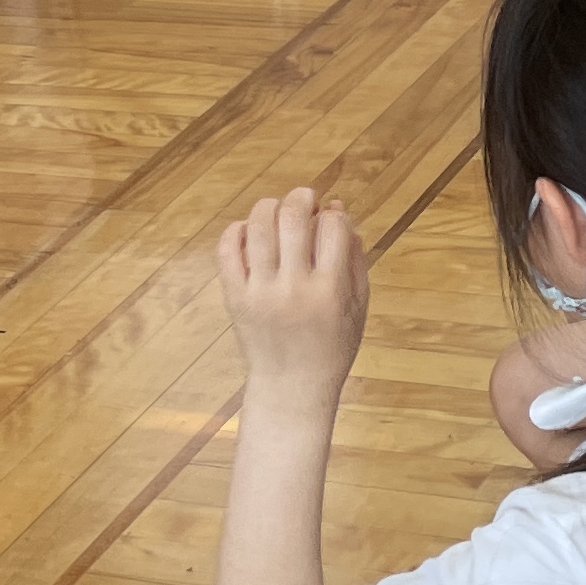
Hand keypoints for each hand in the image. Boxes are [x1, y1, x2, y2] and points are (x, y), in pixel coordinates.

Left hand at [218, 188, 367, 410]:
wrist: (292, 387)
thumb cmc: (332, 347)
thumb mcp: (358, 307)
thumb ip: (354, 259)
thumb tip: (338, 211)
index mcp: (330, 290)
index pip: (332, 227)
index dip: (333, 214)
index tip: (331, 218)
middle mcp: (294, 288)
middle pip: (293, 219)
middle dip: (301, 198)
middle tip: (305, 197)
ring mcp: (261, 292)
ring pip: (258, 227)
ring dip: (269, 206)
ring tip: (277, 209)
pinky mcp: (235, 298)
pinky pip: (227, 251)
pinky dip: (236, 230)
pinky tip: (249, 230)